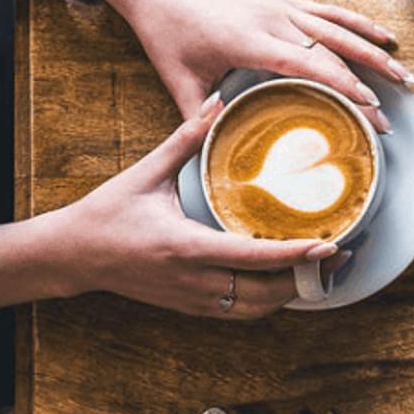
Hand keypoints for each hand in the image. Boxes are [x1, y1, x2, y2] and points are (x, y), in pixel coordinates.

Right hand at [42, 98, 339, 317]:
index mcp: (186, 246)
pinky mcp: (191, 307)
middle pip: (266, 293)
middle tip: (340, 255)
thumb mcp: (146, 173)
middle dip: (307, 279)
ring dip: (292, 293)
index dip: (295, 255)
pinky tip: (288, 281)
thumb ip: (185, 138)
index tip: (328, 245)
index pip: (253, 257)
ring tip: (322, 269)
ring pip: (257, 309)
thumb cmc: (108, 213)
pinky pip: (241, 312)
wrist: (72, 256)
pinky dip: (269, 300)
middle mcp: (194, 280)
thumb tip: (217, 101)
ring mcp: (194, 300)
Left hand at [66, 0, 412, 129]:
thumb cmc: (164, 29)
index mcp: (249, 40)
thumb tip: (217, 152)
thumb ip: (199, 117)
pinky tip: (385, 37)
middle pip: (332, 55)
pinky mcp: (281, 0)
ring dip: (375, 54)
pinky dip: (359, 24)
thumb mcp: (177, 78)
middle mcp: (272, 20)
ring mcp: (279, 7)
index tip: (368, 109)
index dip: (342, 87)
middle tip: (385, 123)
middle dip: (365, 89)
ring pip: (339, 30)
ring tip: (404, 78)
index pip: (308, 65)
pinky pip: (329, 12)